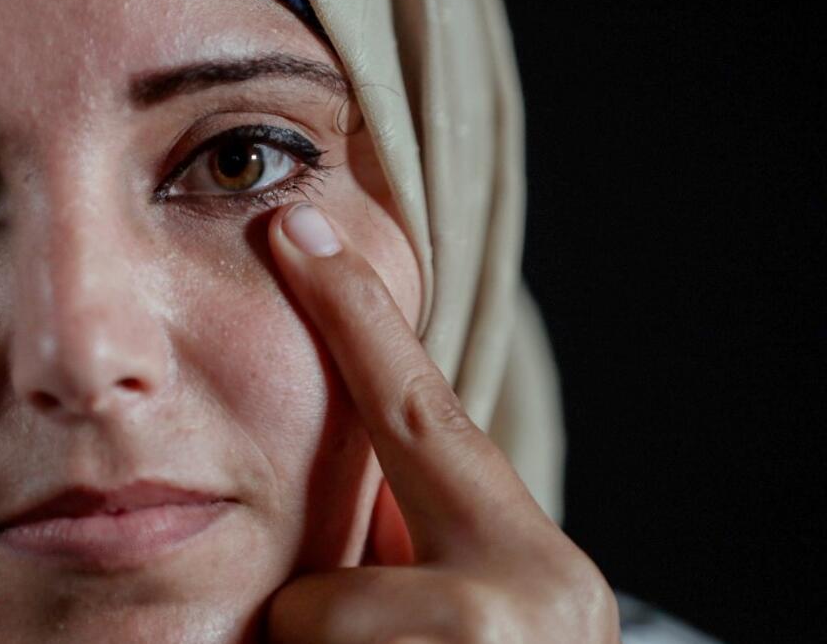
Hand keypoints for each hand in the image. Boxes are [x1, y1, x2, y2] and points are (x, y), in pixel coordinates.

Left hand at [264, 203, 618, 643]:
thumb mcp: (485, 616)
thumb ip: (428, 543)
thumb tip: (355, 491)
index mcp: (537, 567)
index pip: (422, 416)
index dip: (353, 319)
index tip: (296, 230)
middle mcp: (516, 607)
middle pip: (329, 576)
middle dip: (330, 618)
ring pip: (306, 627)